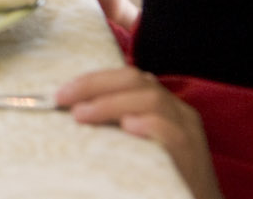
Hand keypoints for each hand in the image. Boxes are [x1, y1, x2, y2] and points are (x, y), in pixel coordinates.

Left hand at [57, 69, 222, 198]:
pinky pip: (170, 131)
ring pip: (151, 99)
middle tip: (63, 99)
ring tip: (81, 114)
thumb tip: (72, 111)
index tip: (61, 93)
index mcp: (163, 104)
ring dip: (110, 103)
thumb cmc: (159, 174)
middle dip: (94, 85)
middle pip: (135, 80)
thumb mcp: (137, 142)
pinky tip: (126, 128)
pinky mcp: (191, 155)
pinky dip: (146, 124)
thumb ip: (115, 123)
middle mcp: (177, 111)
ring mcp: (187, 131)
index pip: (126, 77)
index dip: (91, 80)